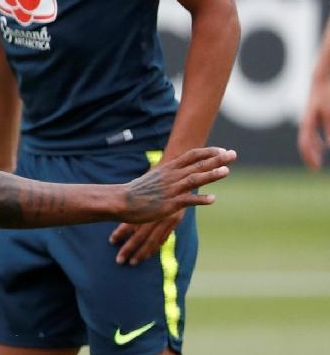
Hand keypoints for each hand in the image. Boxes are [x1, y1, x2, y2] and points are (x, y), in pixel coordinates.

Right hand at [111, 146, 234, 262]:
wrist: (121, 200)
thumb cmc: (136, 191)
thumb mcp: (153, 177)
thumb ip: (168, 175)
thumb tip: (177, 173)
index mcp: (169, 169)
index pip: (192, 155)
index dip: (208, 152)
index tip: (222, 150)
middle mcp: (172, 176)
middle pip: (198, 165)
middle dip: (217, 160)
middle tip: (233, 154)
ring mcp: (171, 189)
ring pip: (194, 180)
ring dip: (211, 175)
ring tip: (226, 171)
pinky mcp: (168, 204)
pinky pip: (187, 200)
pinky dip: (200, 200)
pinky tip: (212, 199)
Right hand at [300, 84, 329, 167]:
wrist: (320, 81)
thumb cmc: (326, 95)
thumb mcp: (329, 113)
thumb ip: (328, 129)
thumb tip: (328, 146)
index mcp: (307, 124)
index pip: (305, 145)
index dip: (310, 157)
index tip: (316, 168)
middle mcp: (305, 124)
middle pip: (304, 145)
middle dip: (309, 157)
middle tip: (315, 169)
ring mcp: (308, 121)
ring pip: (307, 141)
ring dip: (313, 152)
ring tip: (318, 162)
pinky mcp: (312, 119)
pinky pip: (311, 135)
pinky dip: (316, 143)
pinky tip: (323, 147)